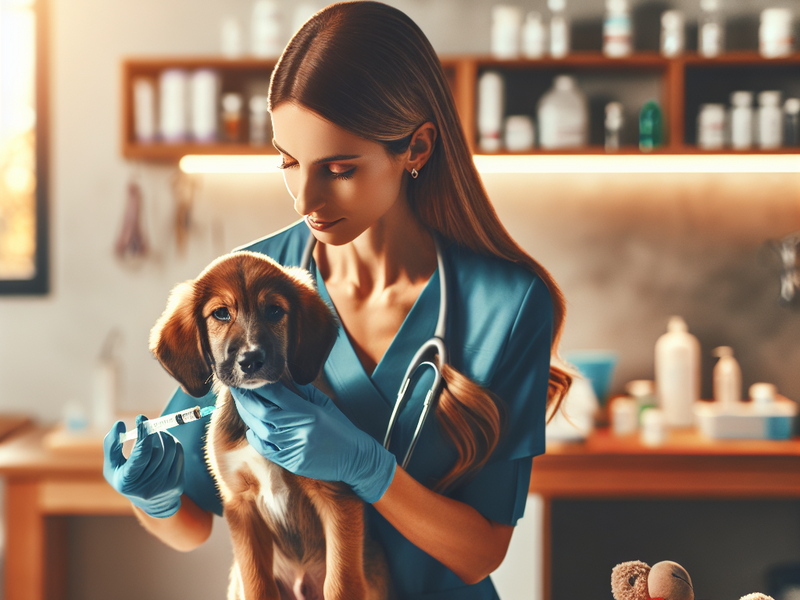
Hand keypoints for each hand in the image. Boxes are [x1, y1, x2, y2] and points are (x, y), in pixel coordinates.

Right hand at [103, 415, 184, 517]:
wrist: (150, 503)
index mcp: (127, 481)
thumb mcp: (113, 465)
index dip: (143, 433)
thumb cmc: (127, 478)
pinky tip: (165, 444)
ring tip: (156, 434)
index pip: (141, 453)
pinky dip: (173, 443)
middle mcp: (147, 487)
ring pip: (171, 448)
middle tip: (148, 425)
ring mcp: (164, 486)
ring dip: (164, 435)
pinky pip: (179, 453)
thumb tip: (119, 424)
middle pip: (158, 449)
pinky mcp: (178, 484)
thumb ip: (112, 445)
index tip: (141, 418)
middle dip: (153, 432)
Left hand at [231, 383, 395, 502]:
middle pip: (262, 412)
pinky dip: (256, 437)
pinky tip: (253, 428)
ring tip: (243, 405)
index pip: (276, 395)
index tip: (248, 378)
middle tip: (237, 390)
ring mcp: (294, 448)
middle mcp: (299, 430)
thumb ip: (302, 393)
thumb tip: (280, 380)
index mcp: (308, 412)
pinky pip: (267, 449)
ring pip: (261, 431)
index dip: (259, 386)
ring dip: (249, 417)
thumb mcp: (324, 405)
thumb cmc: (341, 428)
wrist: (356, 458)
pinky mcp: (292, 462)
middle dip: (246, 400)